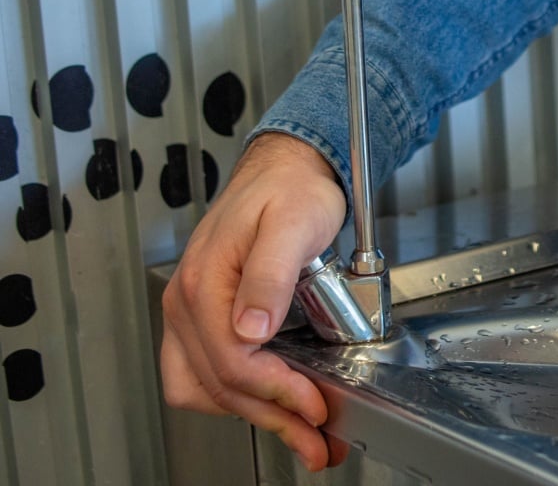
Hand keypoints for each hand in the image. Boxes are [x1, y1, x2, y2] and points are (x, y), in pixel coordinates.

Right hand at [160, 132, 348, 469]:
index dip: (277, 393)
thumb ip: (269, 275)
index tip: (315, 407)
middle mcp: (189, 301)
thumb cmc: (290, 190)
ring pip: (207, 387)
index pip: (232, 361)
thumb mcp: (292, 224)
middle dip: (272, 418)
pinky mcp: (206, 316)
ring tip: (299, 432)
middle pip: (220, 384)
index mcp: (205, 281)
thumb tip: (250, 328)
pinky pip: (204, 373)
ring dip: (253, 415)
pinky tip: (271, 401)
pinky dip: (235, 396)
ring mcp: (193, 311)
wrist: (286, 169)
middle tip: (316, 440)